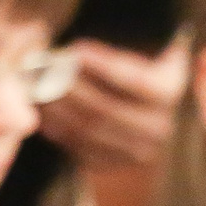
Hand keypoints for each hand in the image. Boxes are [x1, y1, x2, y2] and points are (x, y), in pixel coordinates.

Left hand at [34, 41, 189, 169]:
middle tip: (43, 70)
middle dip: (69, 89)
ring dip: (57, 109)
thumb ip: (126, 40)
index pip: (136, 80)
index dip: (103, 65)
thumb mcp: (141, 47)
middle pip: (106, 109)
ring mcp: (137, 152)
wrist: (138, 111)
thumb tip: (80, 46)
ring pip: (89, 130)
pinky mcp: (114, 165)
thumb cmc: (132, 65)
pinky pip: (79, 148)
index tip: (75, 49)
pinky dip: (57, 129)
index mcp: (170, 91)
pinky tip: (42, 111)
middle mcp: (159, 126)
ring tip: (35, 89)